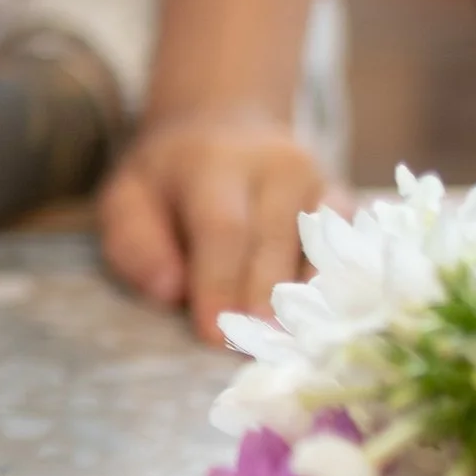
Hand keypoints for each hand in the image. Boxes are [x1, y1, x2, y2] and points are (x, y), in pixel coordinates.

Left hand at [97, 113, 332, 342]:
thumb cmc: (168, 181)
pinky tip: (324, 325)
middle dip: (262, 300)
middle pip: (275, 240)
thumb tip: (169, 293)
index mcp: (214, 162)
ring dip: (305, 303)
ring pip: (318, 249)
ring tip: (289, 347)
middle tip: (254, 351)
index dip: (218, 283)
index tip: (213, 334)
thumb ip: (136, 245)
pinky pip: (347, 251)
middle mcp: (276, 164)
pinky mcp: (344, 201)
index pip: (222, 227)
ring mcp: (318, 181)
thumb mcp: (128, 199)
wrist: (223, 125)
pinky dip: (335, 288)